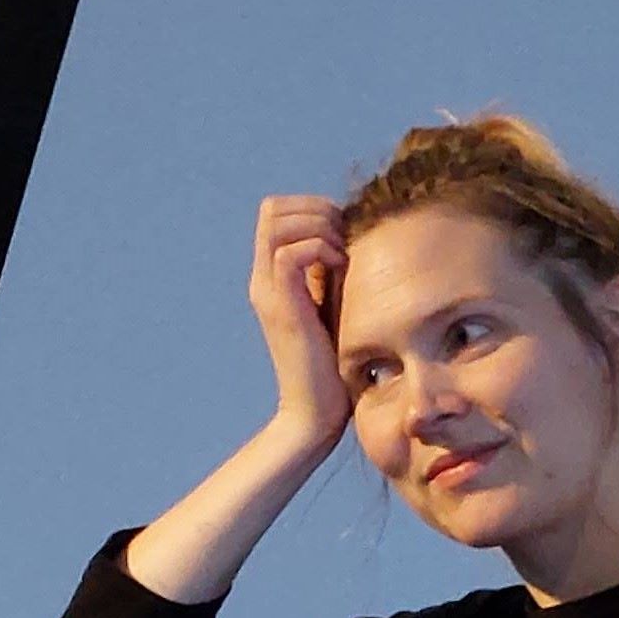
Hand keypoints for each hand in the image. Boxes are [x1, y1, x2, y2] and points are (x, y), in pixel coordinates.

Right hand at [249, 195, 350, 447]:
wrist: (316, 410)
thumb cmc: (334, 364)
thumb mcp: (335, 304)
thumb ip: (333, 273)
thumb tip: (355, 237)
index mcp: (273, 275)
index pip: (276, 210)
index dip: (312, 207)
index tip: (343, 232)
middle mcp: (263, 278)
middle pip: (272, 207)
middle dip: (316, 209)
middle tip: (344, 239)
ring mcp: (268, 291)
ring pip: (277, 222)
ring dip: (318, 227)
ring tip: (342, 255)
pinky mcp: (281, 307)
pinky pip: (290, 254)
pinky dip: (320, 250)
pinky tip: (341, 269)